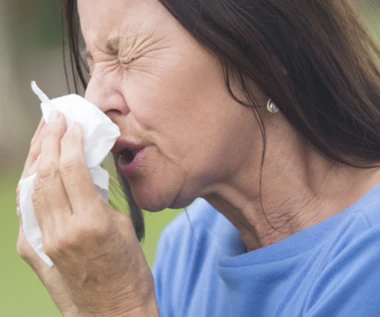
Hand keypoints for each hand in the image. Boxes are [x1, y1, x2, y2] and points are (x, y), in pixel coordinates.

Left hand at [18, 112, 158, 316]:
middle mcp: (60, 231)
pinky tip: (36, 166)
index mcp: (90, 224)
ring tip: (42, 135)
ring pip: (30, 187)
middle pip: (45, 173)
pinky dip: (31, 181)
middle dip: (47, 139)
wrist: (114, 312)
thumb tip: (84, 173)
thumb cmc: (129, 273)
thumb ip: (99, 198)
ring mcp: (43, 241)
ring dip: (36, 157)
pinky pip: (27, 207)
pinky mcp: (34, 249)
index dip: (69, 141)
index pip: (70, 169)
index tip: (72, 123)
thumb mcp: (123, 227)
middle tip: (53, 118)